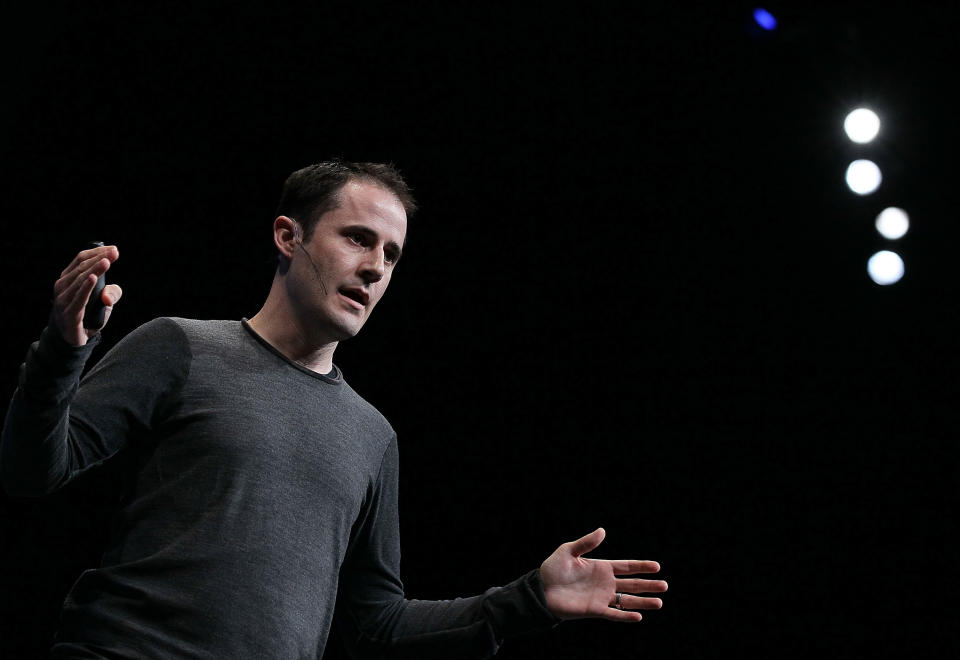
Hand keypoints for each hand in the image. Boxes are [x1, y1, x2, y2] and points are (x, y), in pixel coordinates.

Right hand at [52, 244, 122, 345]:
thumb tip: (110, 293)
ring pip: (79, 280)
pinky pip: (78, 298)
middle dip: (99, 258)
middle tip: (115, 252)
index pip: (81, 260)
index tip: (114, 249)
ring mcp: (63, 300)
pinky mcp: (68, 313)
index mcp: (68, 279)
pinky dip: (86, 287)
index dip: (97, 252)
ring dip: (94, 269)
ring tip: (107, 262)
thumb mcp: (104, 303)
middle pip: (81, 267)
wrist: (73, 341)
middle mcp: (62, 287)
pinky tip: (94, 278)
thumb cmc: (87, 317)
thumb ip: (112, 293)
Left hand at [539, 528, 666, 621]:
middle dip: (648, 585)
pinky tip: (639, 616)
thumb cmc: (553, 569)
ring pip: (627, 599)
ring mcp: (601, 597)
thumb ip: (586, 543)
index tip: (657, 567)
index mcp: (601, 567)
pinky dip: (625, 615)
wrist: (541, 590)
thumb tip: (603, 531)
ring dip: (643, 601)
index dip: (641, 566)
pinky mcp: (594, 610)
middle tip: (665, 585)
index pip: (626, 566)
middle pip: (632, 584)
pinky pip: (613, 613)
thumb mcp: (568, 551)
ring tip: (659, 602)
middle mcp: (605, 583)